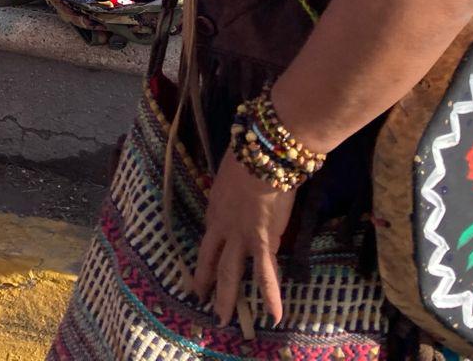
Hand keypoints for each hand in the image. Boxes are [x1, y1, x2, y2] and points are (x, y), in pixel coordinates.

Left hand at [191, 154, 296, 326]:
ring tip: (221, 319)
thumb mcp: (234, 170)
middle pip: (210, 258)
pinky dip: (271, 296)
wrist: (263, 156)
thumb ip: (236, 183)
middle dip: (204, 280)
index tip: (205, 263)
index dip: (207, 252)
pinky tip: (274, 316)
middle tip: (199, 298)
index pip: (210, 236)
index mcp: (215, 207)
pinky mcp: (262, 242)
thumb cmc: (250, 153)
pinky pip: (266, 274)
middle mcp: (222, 226)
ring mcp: (240, 236)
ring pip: (229, 273)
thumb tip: (243, 179)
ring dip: (225, 298)